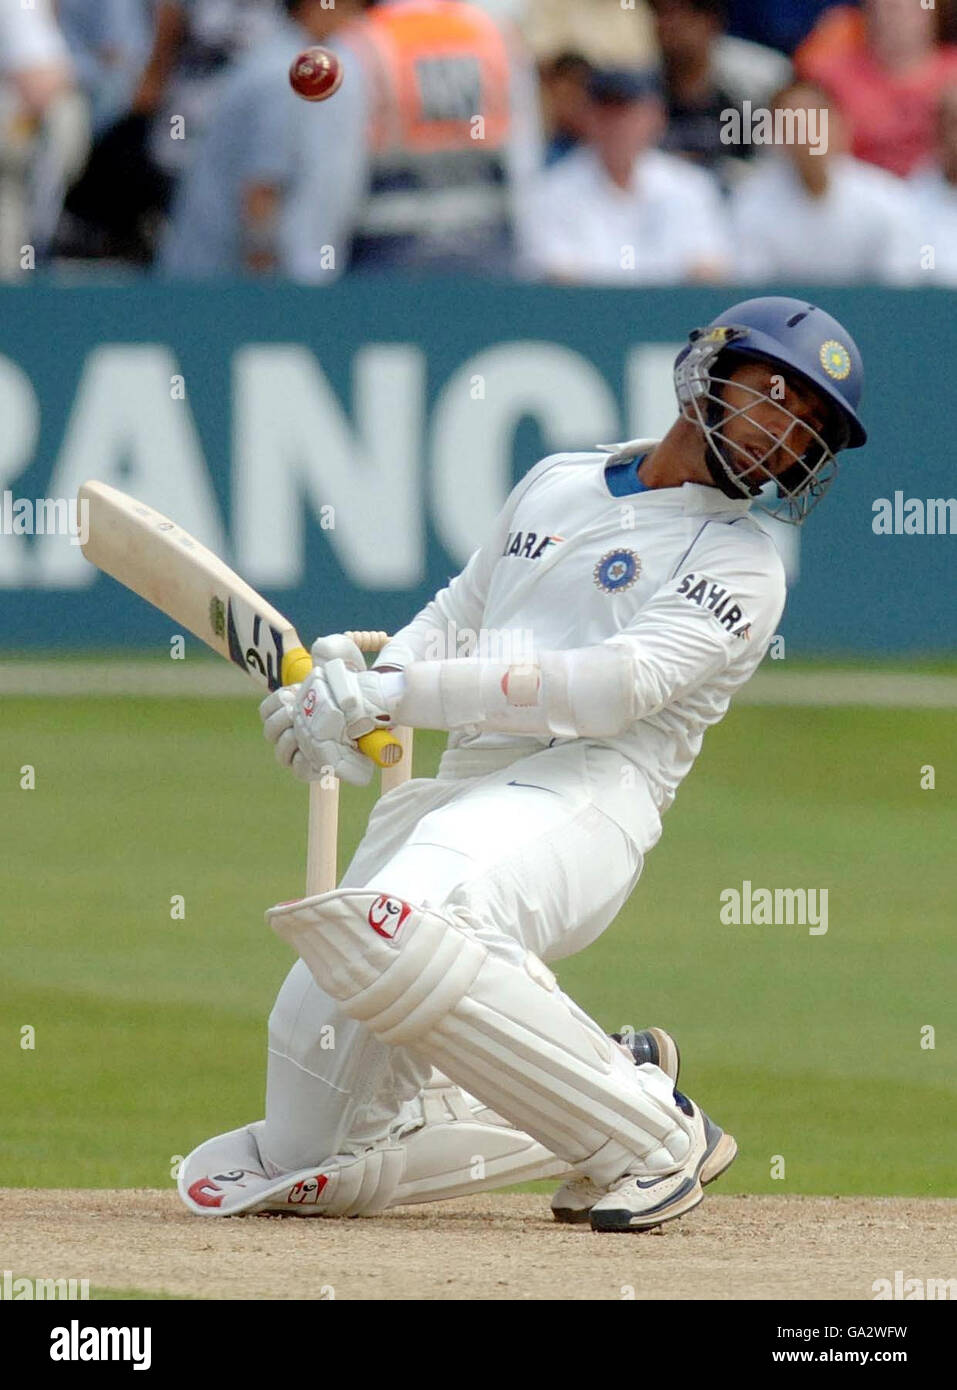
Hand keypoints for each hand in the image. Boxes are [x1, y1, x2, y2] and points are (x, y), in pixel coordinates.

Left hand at [259, 678, 373, 786]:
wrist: (350, 690)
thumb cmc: (363, 714)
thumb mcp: (372, 731)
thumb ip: (375, 745)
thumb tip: (385, 752)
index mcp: (319, 760)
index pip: (300, 771)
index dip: (301, 763)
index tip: (308, 751)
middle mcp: (301, 748)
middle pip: (281, 754)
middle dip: (289, 739)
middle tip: (299, 721)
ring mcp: (287, 729)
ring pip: (271, 733)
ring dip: (281, 719)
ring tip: (295, 705)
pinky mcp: (278, 709)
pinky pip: (266, 711)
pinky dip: (275, 703)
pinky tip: (290, 695)